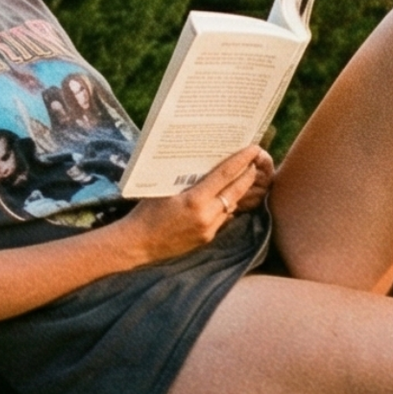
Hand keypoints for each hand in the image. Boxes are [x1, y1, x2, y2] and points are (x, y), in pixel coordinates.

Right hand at [124, 146, 271, 263]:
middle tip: (256, 161)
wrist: (137, 244)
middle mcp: (206, 215)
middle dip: (248, 175)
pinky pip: (223, 219)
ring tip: (244, 177)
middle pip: (236, 191)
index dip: (242, 160)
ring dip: (239, 191)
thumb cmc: (146, 212)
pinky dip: (227, 206)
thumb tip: (205, 164)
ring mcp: (209, 229)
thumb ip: (187, 179)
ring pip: (232, 205)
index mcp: (195, 200)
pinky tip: (227, 197)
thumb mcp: (164, 189)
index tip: (254, 149)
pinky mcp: (207, 238)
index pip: (225, 175)